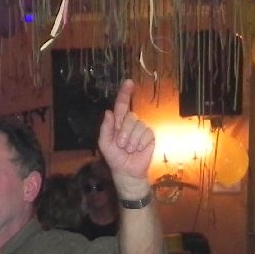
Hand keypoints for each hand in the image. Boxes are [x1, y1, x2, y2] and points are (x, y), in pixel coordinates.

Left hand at [97, 79, 155, 193]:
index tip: (129, 82)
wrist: (127, 171)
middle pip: (130, 117)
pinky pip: (146, 134)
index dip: (125, 93)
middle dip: (124, 133)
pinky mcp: (150, 135)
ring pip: (138, 126)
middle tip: (122, 145)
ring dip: (132, 141)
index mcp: (118, 122)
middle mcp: (130, 122)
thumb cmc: (115, 157)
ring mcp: (141, 128)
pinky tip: (138, 150)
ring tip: (130, 149)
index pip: (122, 104)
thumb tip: (109, 112)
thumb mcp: (104, 144)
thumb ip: (105, 128)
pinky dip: (140, 144)